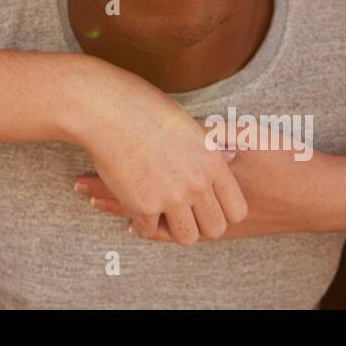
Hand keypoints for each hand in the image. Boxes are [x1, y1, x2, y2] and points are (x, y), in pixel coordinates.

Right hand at [73, 80, 247, 244]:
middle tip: (182, 212)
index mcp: (213, 161)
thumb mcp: (190, 122)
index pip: (237, 209)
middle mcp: (197, 183)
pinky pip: (150, 231)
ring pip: (186, 237)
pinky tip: (134, 206)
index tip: (205, 203)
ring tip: (160, 214)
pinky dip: (141, 223)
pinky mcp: (143, 205)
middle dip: (199, 224)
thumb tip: (233, 156)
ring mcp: (171, 196)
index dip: (222, 210)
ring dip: (173, 228)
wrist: (108, 109)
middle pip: (215, 229)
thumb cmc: (145, 108)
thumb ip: (214, 144)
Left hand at [76, 118, 345, 240]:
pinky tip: (142, 225)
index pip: (146, 177)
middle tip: (79, 185)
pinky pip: (181, 229)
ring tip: (99, 203)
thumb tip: (197, 131)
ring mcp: (214, 217)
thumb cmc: (290, 161)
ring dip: (129, 209)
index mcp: (203, 179)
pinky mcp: (228, 225)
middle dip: (111, 192)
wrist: (325, 194)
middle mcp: (203, 202)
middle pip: (145, 200)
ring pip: (159, 216)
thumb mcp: (254, 138)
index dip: (112, 174)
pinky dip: (157, 224)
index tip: (84, 167)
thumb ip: (221, 135)